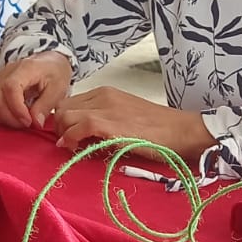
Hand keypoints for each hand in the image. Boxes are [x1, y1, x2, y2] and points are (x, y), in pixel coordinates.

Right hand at [0, 53, 72, 129]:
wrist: (49, 63)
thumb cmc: (54, 72)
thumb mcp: (58, 89)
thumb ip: (46, 106)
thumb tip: (35, 122)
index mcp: (25, 69)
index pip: (10, 87)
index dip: (17, 108)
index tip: (28, 121)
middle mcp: (6, 72)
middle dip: (10, 118)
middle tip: (27, 122)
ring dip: (2, 118)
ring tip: (19, 120)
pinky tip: (11, 116)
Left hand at [49, 88, 216, 161]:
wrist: (180, 131)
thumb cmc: (158, 130)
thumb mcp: (126, 119)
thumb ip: (105, 121)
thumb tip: (82, 138)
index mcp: (107, 92)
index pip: (71, 101)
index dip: (66, 120)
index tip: (72, 136)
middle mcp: (103, 95)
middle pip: (63, 107)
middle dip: (61, 126)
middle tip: (71, 143)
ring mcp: (104, 107)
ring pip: (64, 115)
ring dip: (64, 133)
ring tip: (75, 147)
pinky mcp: (106, 122)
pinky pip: (75, 128)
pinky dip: (70, 139)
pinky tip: (76, 149)